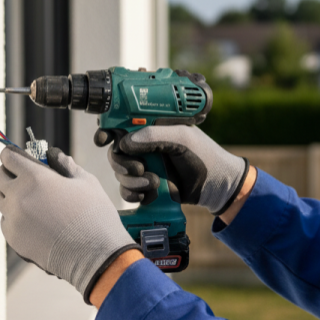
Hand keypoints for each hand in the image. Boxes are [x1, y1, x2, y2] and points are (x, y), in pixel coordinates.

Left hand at [0, 146, 139, 303]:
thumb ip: (65, 164)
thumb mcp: (85, 181)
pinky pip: (6, 221)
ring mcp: (13, 219)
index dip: (13, 155)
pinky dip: (15, 218)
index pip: (8, 157)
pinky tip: (35, 221)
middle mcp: (18, 196)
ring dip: (12, 197)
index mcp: (34, 177)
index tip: (19, 158)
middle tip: (26, 178)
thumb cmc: (93, 215)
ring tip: (33, 202)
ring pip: (1, 200)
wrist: (94, 256)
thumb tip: (53, 156)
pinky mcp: (13, 239)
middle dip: (10, 174)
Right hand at [97, 125, 248, 215]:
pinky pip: (127, 191)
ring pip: (120, 173)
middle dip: (122, 162)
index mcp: (151, 128)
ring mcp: (144, 167)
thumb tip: (125, 142)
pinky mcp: (146, 187)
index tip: (102, 140)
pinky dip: (133, 194)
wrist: (217, 187)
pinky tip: (148, 194)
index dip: (107, 130)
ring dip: (132, 180)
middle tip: (138, 168)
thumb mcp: (182, 138)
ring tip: (153, 183)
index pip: (120, 125)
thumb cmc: (204, 155)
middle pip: (115, 152)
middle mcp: (144, 147)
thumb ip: (154, 135)